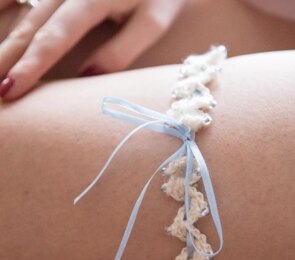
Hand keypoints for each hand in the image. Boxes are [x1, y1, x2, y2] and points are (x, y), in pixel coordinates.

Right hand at [0, 0, 183, 99]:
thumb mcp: (152, 21)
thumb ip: (122, 48)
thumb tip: (87, 77)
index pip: (55, 37)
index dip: (31, 65)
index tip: (11, 89)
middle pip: (30, 24)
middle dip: (6, 56)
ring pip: (21, 6)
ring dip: (2, 36)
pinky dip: (7, 3)